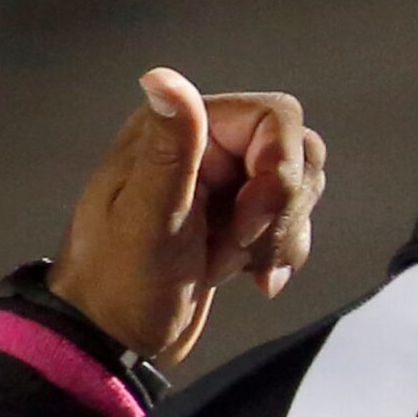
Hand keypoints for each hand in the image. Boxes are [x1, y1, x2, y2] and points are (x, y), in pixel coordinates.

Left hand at [48, 69, 328, 366]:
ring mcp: (228, 184)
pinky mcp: (241, 219)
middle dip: (284, 208)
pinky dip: (283, 253)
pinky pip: (294, 220)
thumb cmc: (120, 280)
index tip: (249, 220)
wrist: (115, 338)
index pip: (274, 118)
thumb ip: (169, 148)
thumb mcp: (145, 217)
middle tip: (244, 246)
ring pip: (301, 187)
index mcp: (181, 131)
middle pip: (298, 150)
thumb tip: (161, 77)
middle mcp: (208, 145)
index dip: (280, 168)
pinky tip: (250, 279)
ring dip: (284, 235)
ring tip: (237, 265)